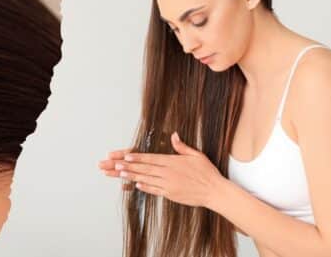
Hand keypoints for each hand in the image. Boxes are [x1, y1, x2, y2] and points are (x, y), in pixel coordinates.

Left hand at [99, 132, 224, 207]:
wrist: (215, 191)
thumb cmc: (207, 172)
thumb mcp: (196, 155)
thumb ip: (182, 146)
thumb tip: (174, 135)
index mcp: (173, 162)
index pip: (151, 158)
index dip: (137, 157)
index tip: (126, 156)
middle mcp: (168, 173)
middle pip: (145, 169)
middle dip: (129, 166)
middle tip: (116, 165)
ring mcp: (168, 185)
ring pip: (147, 179)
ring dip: (132, 176)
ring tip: (120, 174)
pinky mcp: (171, 194)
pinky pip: (155, 190)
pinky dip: (145, 187)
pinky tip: (136, 185)